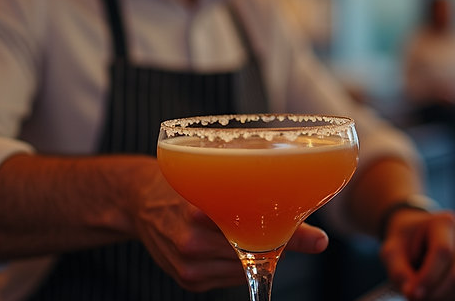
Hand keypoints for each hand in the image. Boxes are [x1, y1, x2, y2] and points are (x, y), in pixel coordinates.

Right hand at [127, 159, 328, 291]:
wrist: (136, 200)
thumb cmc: (180, 181)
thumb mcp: (212, 174)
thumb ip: (250, 186)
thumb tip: (301, 200)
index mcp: (198, 207)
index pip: (255, 226)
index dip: (289, 233)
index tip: (318, 240)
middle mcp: (192, 240)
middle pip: (254, 252)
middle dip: (280, 242)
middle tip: (302, 234)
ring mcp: (188, 264)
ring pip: (246, 268)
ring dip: (259, 254)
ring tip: (252, 232)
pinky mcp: (187, 280)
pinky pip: (230, 277)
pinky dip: (239, 263)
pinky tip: (228, 244)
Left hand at [379, 209, 454, 300]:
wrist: (418, 234)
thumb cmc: (405, 241)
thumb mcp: (392, 251)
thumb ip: (399, 272)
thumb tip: (412, 293)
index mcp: (445, 222)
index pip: (443, 252)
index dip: (429, 277)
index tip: (413, 293)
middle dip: (435, 292)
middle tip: (415, 298)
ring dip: (443, 296)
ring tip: (424, 294)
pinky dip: (452, 296)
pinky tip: (436, 292)